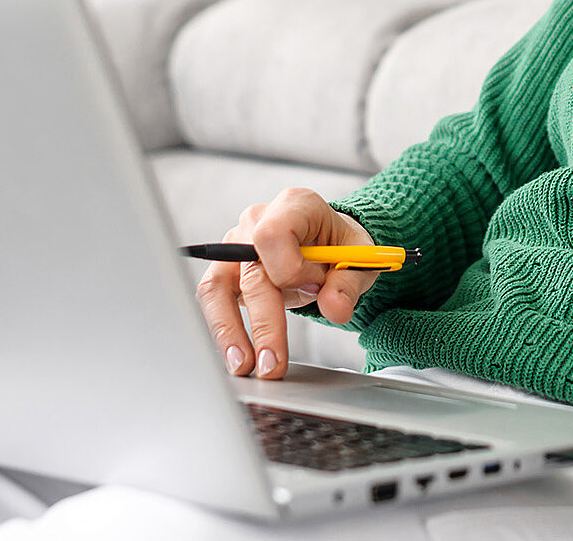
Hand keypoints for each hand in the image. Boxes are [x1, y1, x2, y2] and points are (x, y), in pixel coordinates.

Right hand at [194, 187, 379, 380]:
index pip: (273, 235)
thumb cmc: (340, 243)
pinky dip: (223, 331)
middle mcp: (257, 221)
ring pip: (217, 289)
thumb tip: (335, 309)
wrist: (327, 242)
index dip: (291, 269)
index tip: (314, 288)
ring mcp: (235, 246)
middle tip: (273, 363)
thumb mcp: (359, 257)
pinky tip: (236, 357)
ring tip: (244, 367)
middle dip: (264, 322)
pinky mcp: (226, 271)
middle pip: (250, 272)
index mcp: (293, 206)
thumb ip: (348, 282)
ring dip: (229, 332)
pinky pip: (214, 301)